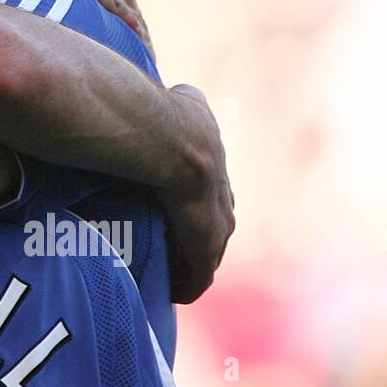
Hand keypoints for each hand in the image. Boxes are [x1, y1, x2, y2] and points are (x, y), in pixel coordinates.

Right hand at [155, 84, 235, 303]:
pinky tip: (175, 293)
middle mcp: (221, 191)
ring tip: (172, 273)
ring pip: (208, 248)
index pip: (211, 187)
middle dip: (197, 235)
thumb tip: (179, 93)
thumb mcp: (186, 99)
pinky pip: (199, 272)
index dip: (193, 201)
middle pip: (214, 221)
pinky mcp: (204, 243)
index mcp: (214, 159)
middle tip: (174, 249)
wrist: (167, 138)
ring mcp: (216, 219)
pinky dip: (190, 283)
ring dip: (193, 261)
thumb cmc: (165, 114)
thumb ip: (186, 99)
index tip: (176, 212)